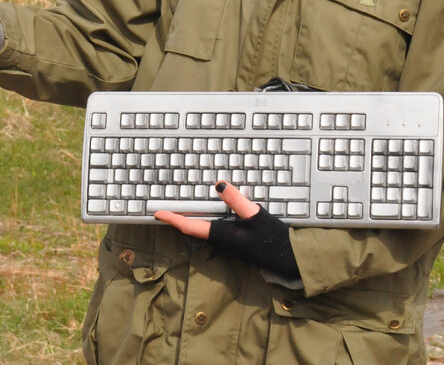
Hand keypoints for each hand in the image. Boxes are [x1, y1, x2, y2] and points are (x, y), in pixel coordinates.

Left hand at [156, 182, 300, 281]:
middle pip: (194, 226)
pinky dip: (211, 215)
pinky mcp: (237, 239)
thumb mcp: (254, 215)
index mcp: (220, 234)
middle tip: (166, 206)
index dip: (172, 219)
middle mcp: (221, 239)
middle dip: (179, 216)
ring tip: (185, 203)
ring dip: (194, 216)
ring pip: (205, 226)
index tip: (157, 213)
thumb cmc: (270, 240)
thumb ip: (236, 200)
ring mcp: (229, 240)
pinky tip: (217, 205)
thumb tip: (218, 184)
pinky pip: (217, 225)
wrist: (286, 258)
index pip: (189, 226)